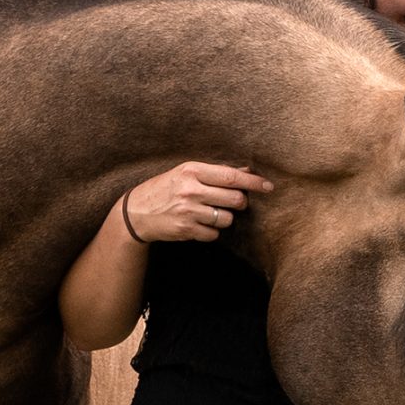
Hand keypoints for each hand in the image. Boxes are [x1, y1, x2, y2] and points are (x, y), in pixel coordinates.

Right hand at [122, 161, 272, 243]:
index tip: (268, 186)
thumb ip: (215, 173)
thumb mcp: (186, 173)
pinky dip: (211, 231)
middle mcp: (190, 189)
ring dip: (224, 218)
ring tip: (208, 213)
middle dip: (239, 203)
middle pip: (235, 200)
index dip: (253, 183)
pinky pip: (214, 234)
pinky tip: (198, 224)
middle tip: (232, 202)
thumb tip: (246, 171)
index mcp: (192, 170)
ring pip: (227, 219)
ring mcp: (188, 211)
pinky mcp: (186, 230)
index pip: (231, 176)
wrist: (135, 212)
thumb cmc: (165, 189)